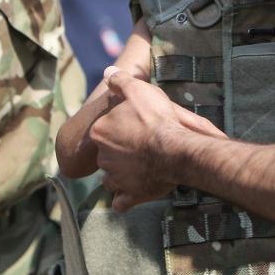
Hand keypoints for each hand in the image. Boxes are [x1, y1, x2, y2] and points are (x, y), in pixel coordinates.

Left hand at [90, 72, 223, 210]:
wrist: (174, 148)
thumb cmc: (156, 118)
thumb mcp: (138, 90)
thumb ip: (121, 81)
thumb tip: (108, 72)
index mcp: (100, 132)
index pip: (102, 130)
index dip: (116, 128)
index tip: (132, 126)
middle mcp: (102, 157)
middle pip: (106, 154)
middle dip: (118, 152)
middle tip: (138, 146)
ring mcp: (115, 178)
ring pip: (111, 178)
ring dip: (120, 175)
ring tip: (137, 168)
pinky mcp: (130, 194)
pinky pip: (121, 202)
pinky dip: (124, 199)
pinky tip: (132, 193)